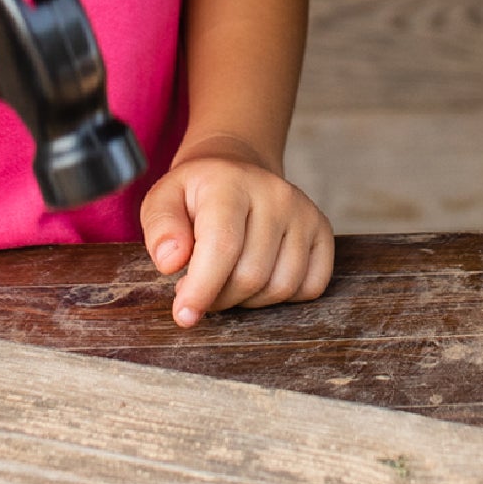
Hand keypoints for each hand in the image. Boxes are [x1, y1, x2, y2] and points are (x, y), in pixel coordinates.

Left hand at [139, 136, 334, 326]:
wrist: (236, 169)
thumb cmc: (197, 194)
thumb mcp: (163, 200)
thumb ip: (161, 228)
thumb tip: (172, 262)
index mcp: (231, 183)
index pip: (222, 246)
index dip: (202, 289)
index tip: (184, 315)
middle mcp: (275, 194)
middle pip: (251, 275)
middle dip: (220, 297)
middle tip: (201, 289)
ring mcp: (303, 211)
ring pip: (281, 287)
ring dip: (249, 300)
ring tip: (229, 280)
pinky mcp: (322, 230)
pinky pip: (311, 286)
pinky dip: (285, 297)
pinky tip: (261, 278)